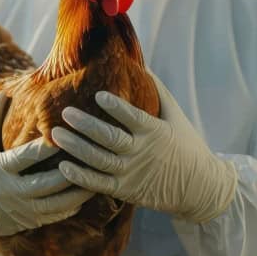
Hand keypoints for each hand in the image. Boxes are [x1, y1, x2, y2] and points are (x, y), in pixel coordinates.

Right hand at [0, 93, 94, 239]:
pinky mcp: (27, 222)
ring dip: (77, 192)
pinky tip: (86, 194)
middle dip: (70, 170)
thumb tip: (4, 93)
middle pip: (46, 183)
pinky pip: (54, 216)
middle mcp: (10, 191)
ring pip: (55, 204)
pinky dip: (71, 206)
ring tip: (96, 176)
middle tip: (91, 156)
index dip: (47, 147)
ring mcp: (20, 209)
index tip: (67, 133)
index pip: (27, 156)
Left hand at [51, 72, 236, 222]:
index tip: (98, 94)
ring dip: (76, 148)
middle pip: (110, 138)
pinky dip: (80, 176)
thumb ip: (159, 92)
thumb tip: (141, 65)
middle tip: (65, 112)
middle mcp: (142, 153)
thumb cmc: (187, 146)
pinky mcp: (126, 191)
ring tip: (55, 134)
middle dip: (86, 125)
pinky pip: (99, 184)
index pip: (133, 117)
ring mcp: (132, 173)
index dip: (116, 107)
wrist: (201, 188)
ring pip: (99, 160)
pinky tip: (62, 166)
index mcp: (155, 132)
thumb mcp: (176, 117)